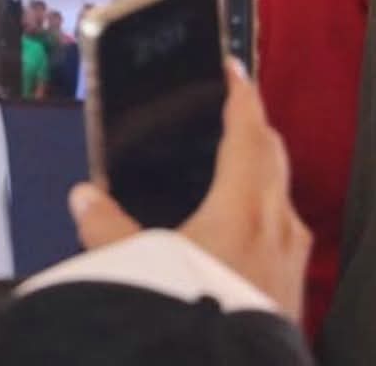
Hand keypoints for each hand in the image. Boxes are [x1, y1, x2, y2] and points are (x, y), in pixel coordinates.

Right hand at [69, 63, 310, 320]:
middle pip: (272, 158)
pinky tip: (240, 234)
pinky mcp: (292, 293)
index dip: (240, 94)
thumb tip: (84, 197)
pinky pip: (283, 235)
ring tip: (233, 171)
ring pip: (281, 198)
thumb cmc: (190, 308)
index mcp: (243, 205)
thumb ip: (105, 227)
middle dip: (253, 130)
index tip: (232, 67)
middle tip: (229, 114)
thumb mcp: (137, 262)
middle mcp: (277, 225)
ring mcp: (291, 261)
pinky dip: (264, 216)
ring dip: (262, 175)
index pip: (247, 131)